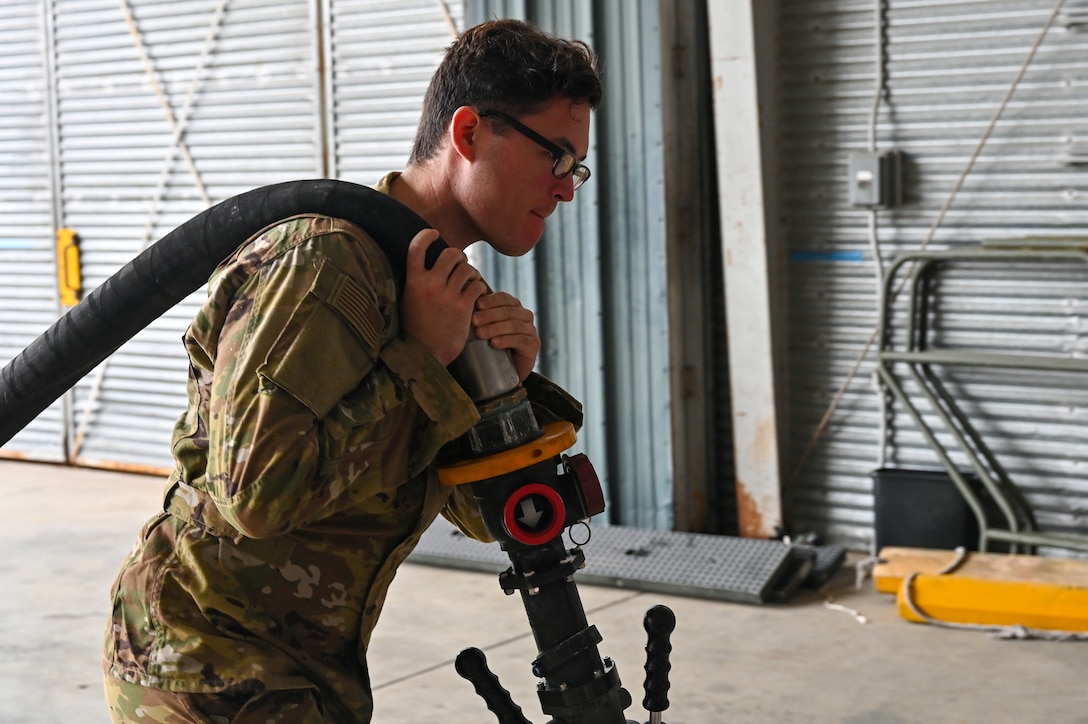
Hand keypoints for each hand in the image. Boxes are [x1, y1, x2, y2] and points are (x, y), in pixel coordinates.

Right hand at [402, 229, 486, 365]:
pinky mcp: (463, 307)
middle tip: (460, 264)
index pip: (416, 247)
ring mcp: (447, 296)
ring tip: (469, 280)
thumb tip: (428, 262)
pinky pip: (477, 285)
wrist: (426, 356)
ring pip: (466, 268)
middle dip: (458, 256)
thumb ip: (418, 282)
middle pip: (450, 253)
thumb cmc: (417, 329)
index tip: (433, 233)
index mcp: (412, 282)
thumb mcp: (409, 301)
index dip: (425, 235)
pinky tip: (475, 292)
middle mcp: (430, 285)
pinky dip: (478, 286)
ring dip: (470, 271)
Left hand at [472, 292, 539, 381]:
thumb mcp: (486, 327)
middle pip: (508, 311)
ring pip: (514, 325)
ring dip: (495, 328)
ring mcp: (531, 330)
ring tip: (480, 334)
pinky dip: (506, 340)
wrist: (506, 370)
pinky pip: (520, 340)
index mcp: (514, 307)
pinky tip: (494, 343)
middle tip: (474, 321)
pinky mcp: (533, 345)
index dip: (491, 300)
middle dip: (489, 315)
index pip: (504, 298)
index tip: (477, 304)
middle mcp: (525, 316)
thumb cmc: (492, 345)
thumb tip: (463, 304)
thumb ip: (479, 316)